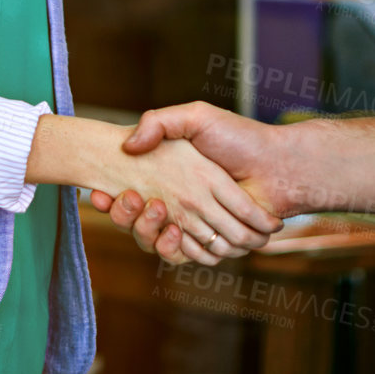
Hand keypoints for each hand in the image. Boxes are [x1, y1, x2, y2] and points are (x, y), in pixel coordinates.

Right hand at [90, 101, 291, 262]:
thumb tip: (128, 146)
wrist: (278, 164)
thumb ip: (159, 122)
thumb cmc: (239, 137)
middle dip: (123, 215)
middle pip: (136, 223)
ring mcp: (197, 226)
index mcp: (174, 180)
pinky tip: (172, 229)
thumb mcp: (196, 117)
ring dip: (145, 231)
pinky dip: (176, 247)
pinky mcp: (215, 243)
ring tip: (151, 207)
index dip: (110, 200)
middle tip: (127, 198)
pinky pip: (186, 256)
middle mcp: (181, 205)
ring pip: (156, 243)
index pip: (130, 197)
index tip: (96, 193)